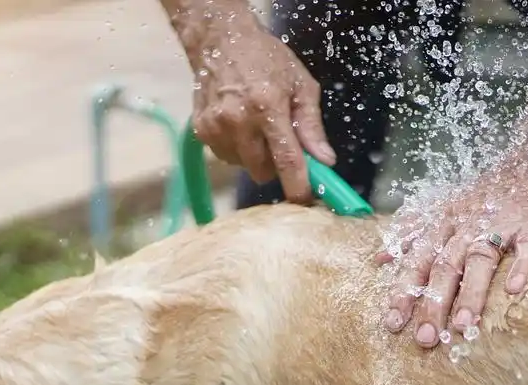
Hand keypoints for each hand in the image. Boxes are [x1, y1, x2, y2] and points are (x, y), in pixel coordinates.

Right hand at [188, 19, 335, 202]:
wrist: (221, 40)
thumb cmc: (267, 59)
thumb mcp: (301, 85)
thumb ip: (312, 126)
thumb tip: (325, 160)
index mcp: (267, 107)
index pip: (287, 160)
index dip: (298, 187)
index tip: (306, 201)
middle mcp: (239, 120)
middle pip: (263, 172)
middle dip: (275, 165)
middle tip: (280, 142)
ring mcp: (216, 127)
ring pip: (244, 167)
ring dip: (254, 157)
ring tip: (256, 127)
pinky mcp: (201, 131)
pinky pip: (226, 157)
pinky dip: (237, 149)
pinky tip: (239, 125)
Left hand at [378, 156, 527, 347]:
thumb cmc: (489, 192)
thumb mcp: (445, 207)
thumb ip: (412, 232)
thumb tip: (379, 259)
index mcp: (444, 224)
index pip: (417, 262)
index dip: (403, 291)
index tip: (392, 324)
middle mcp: (468, 225)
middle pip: (445, 266)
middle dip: (432, 303)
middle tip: (425, 339)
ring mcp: (502, 224)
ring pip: (481, 258)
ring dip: (471, 291)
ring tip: (463, 325)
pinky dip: (522, 267)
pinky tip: (514, 290)